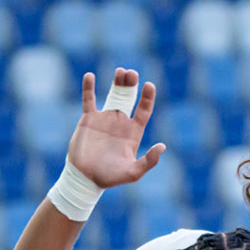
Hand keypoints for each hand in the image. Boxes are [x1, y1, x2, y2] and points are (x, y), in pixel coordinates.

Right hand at [68, 69, 164, 187]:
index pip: (144, 110)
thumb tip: (162, 146)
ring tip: (121, 71)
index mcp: (133, 132)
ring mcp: (104, 119)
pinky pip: (88, 99)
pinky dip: (88, 87)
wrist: (86, 178)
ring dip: (117, 83)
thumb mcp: (133, 172)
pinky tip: (90, 76)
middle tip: (132, 73)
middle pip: (129, 98)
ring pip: (113, 95)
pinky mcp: (88, 119)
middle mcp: (121, 123)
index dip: (147, 97)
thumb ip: (148, 161)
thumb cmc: (110, 177)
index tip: (149, 85)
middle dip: (131, 85)